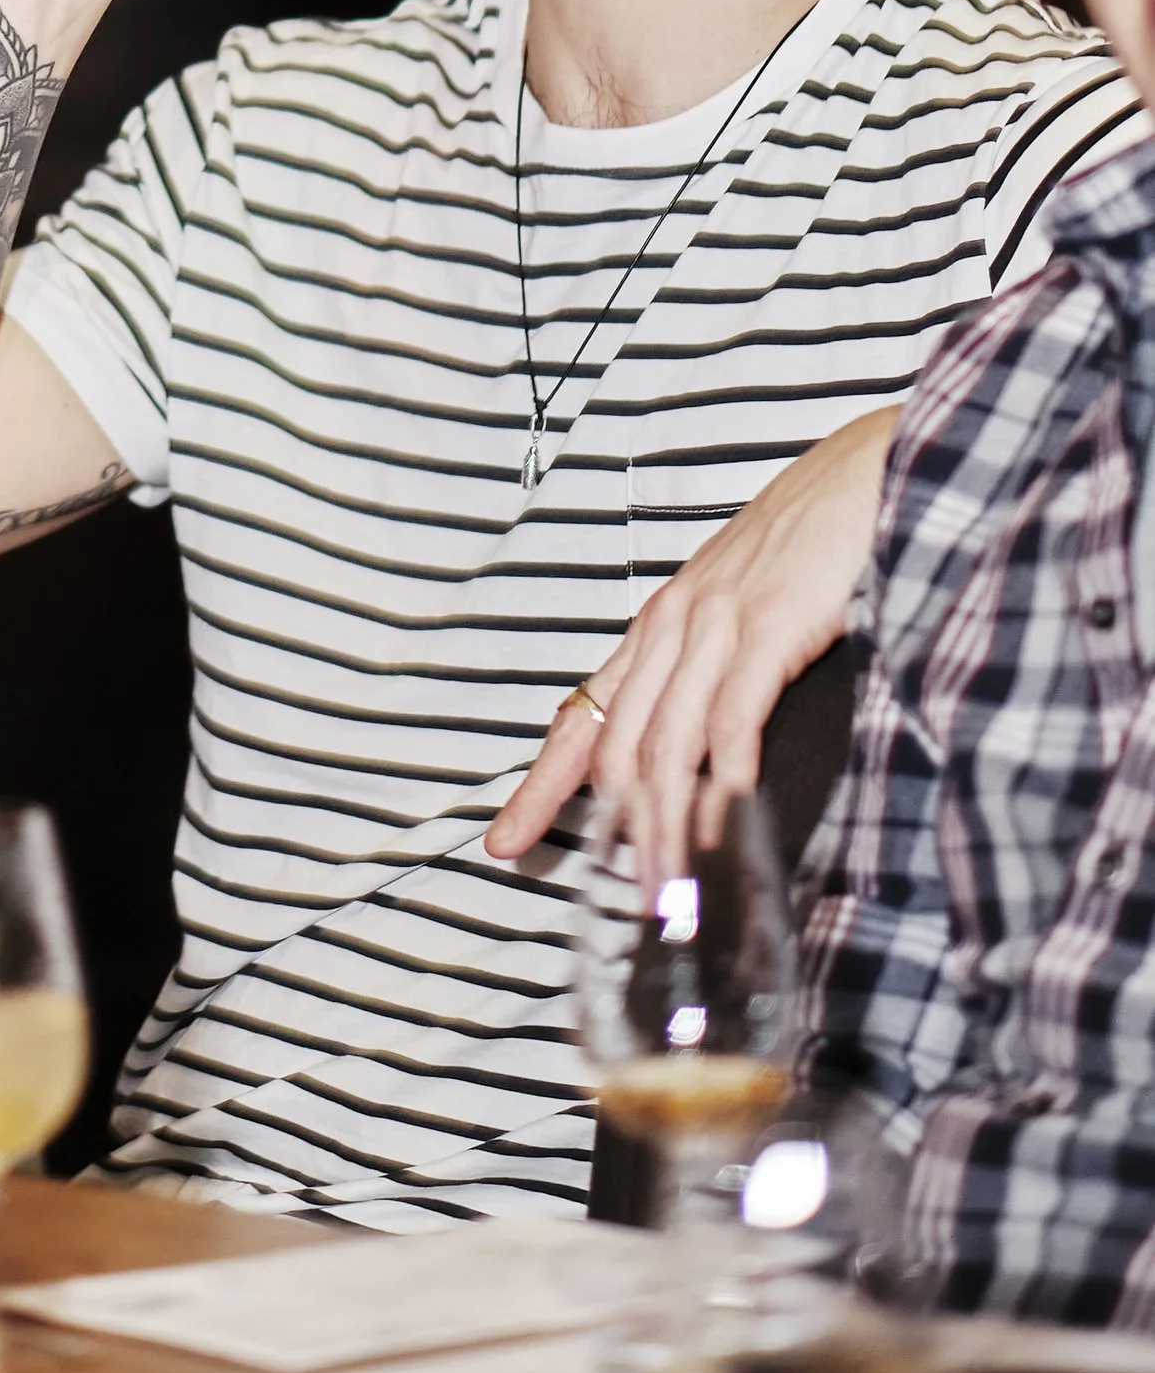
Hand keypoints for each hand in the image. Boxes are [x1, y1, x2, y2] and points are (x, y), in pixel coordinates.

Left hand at [483, 405, 896, 865]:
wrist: (868, 469)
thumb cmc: (814, 542)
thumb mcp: (743, 604)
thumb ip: (718, 667)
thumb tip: (710, 750)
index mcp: (659, 626)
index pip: (582, 716)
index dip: (540, 785)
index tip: (504, 843)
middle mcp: (671, 627)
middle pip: (615, 748)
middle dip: (611, 832)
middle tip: (625, 903)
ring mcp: (714, 626)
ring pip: (665, 746)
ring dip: (663, 827)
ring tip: (668, 890)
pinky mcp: (767, 628)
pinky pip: (730, 720)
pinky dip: (723, 782)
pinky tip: (723, 828)